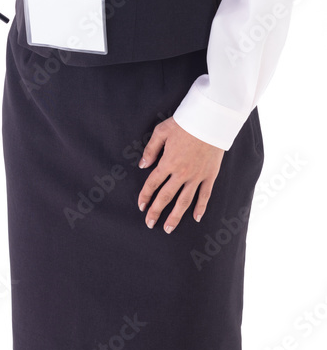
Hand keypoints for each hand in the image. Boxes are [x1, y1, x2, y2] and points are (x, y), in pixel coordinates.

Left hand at [137, 117, 223, 233]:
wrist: (209, 121)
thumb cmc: (184, 124)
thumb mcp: (161, 131)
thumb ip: (151, 150)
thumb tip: (142, 165)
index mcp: (167, 163)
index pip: (152, 184)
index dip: (145, 196)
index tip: (141, 206)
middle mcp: (181, 173)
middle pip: (166, 196)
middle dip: (156, 211)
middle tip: (150, 223)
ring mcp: (196, 177)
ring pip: (184, 201)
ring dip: (175, 216)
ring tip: (168, 228)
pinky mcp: (209, 176)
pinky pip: (204, 195)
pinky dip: (200, 207)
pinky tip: (196, 217)